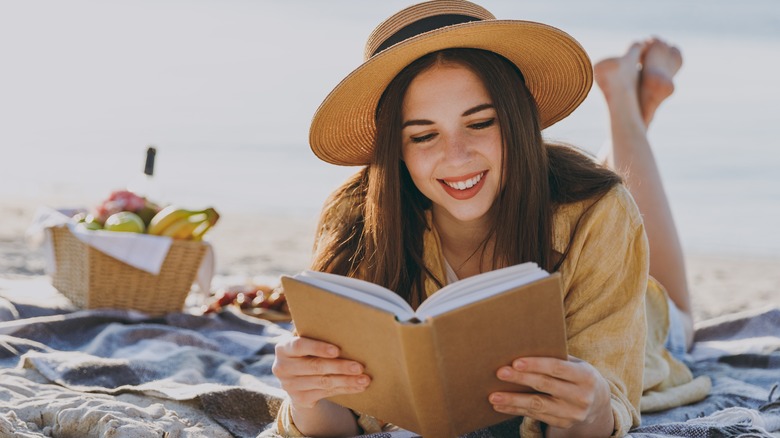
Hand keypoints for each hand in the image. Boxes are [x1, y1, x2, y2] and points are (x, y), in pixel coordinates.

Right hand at [272, 336, 370, 408]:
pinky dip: (345, 389)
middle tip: (359, 367)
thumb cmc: (308, 351)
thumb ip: (317, 334)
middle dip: (340, 367)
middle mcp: (282, 367)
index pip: (300, 346)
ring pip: (323, 382)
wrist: (296, 378)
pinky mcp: (299, 399)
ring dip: (347, 381)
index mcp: (283, 348)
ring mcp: (289, 386)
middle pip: (315, 367)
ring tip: (364, 379)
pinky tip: (358, 386)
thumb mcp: (306, 341)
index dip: (318, 348)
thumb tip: (346, 328)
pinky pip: (326, 393)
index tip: (337, 350)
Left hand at [489, 356, 613, 434]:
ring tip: (493, 396)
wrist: (598, 402)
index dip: (536, 365)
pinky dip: (516, 411)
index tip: (516, 362)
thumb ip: (556, 357)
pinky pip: (535, 416)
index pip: (557, 368)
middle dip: (520, 379)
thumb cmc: (577, 375)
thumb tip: (523, 346)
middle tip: (500, 373)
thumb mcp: (575, 364)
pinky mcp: (563, 423)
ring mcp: (572, 413)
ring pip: (538, 405)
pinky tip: (501, 406)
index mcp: (585, 376)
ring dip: (513, 400)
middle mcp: (581, 396)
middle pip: (545, 386)